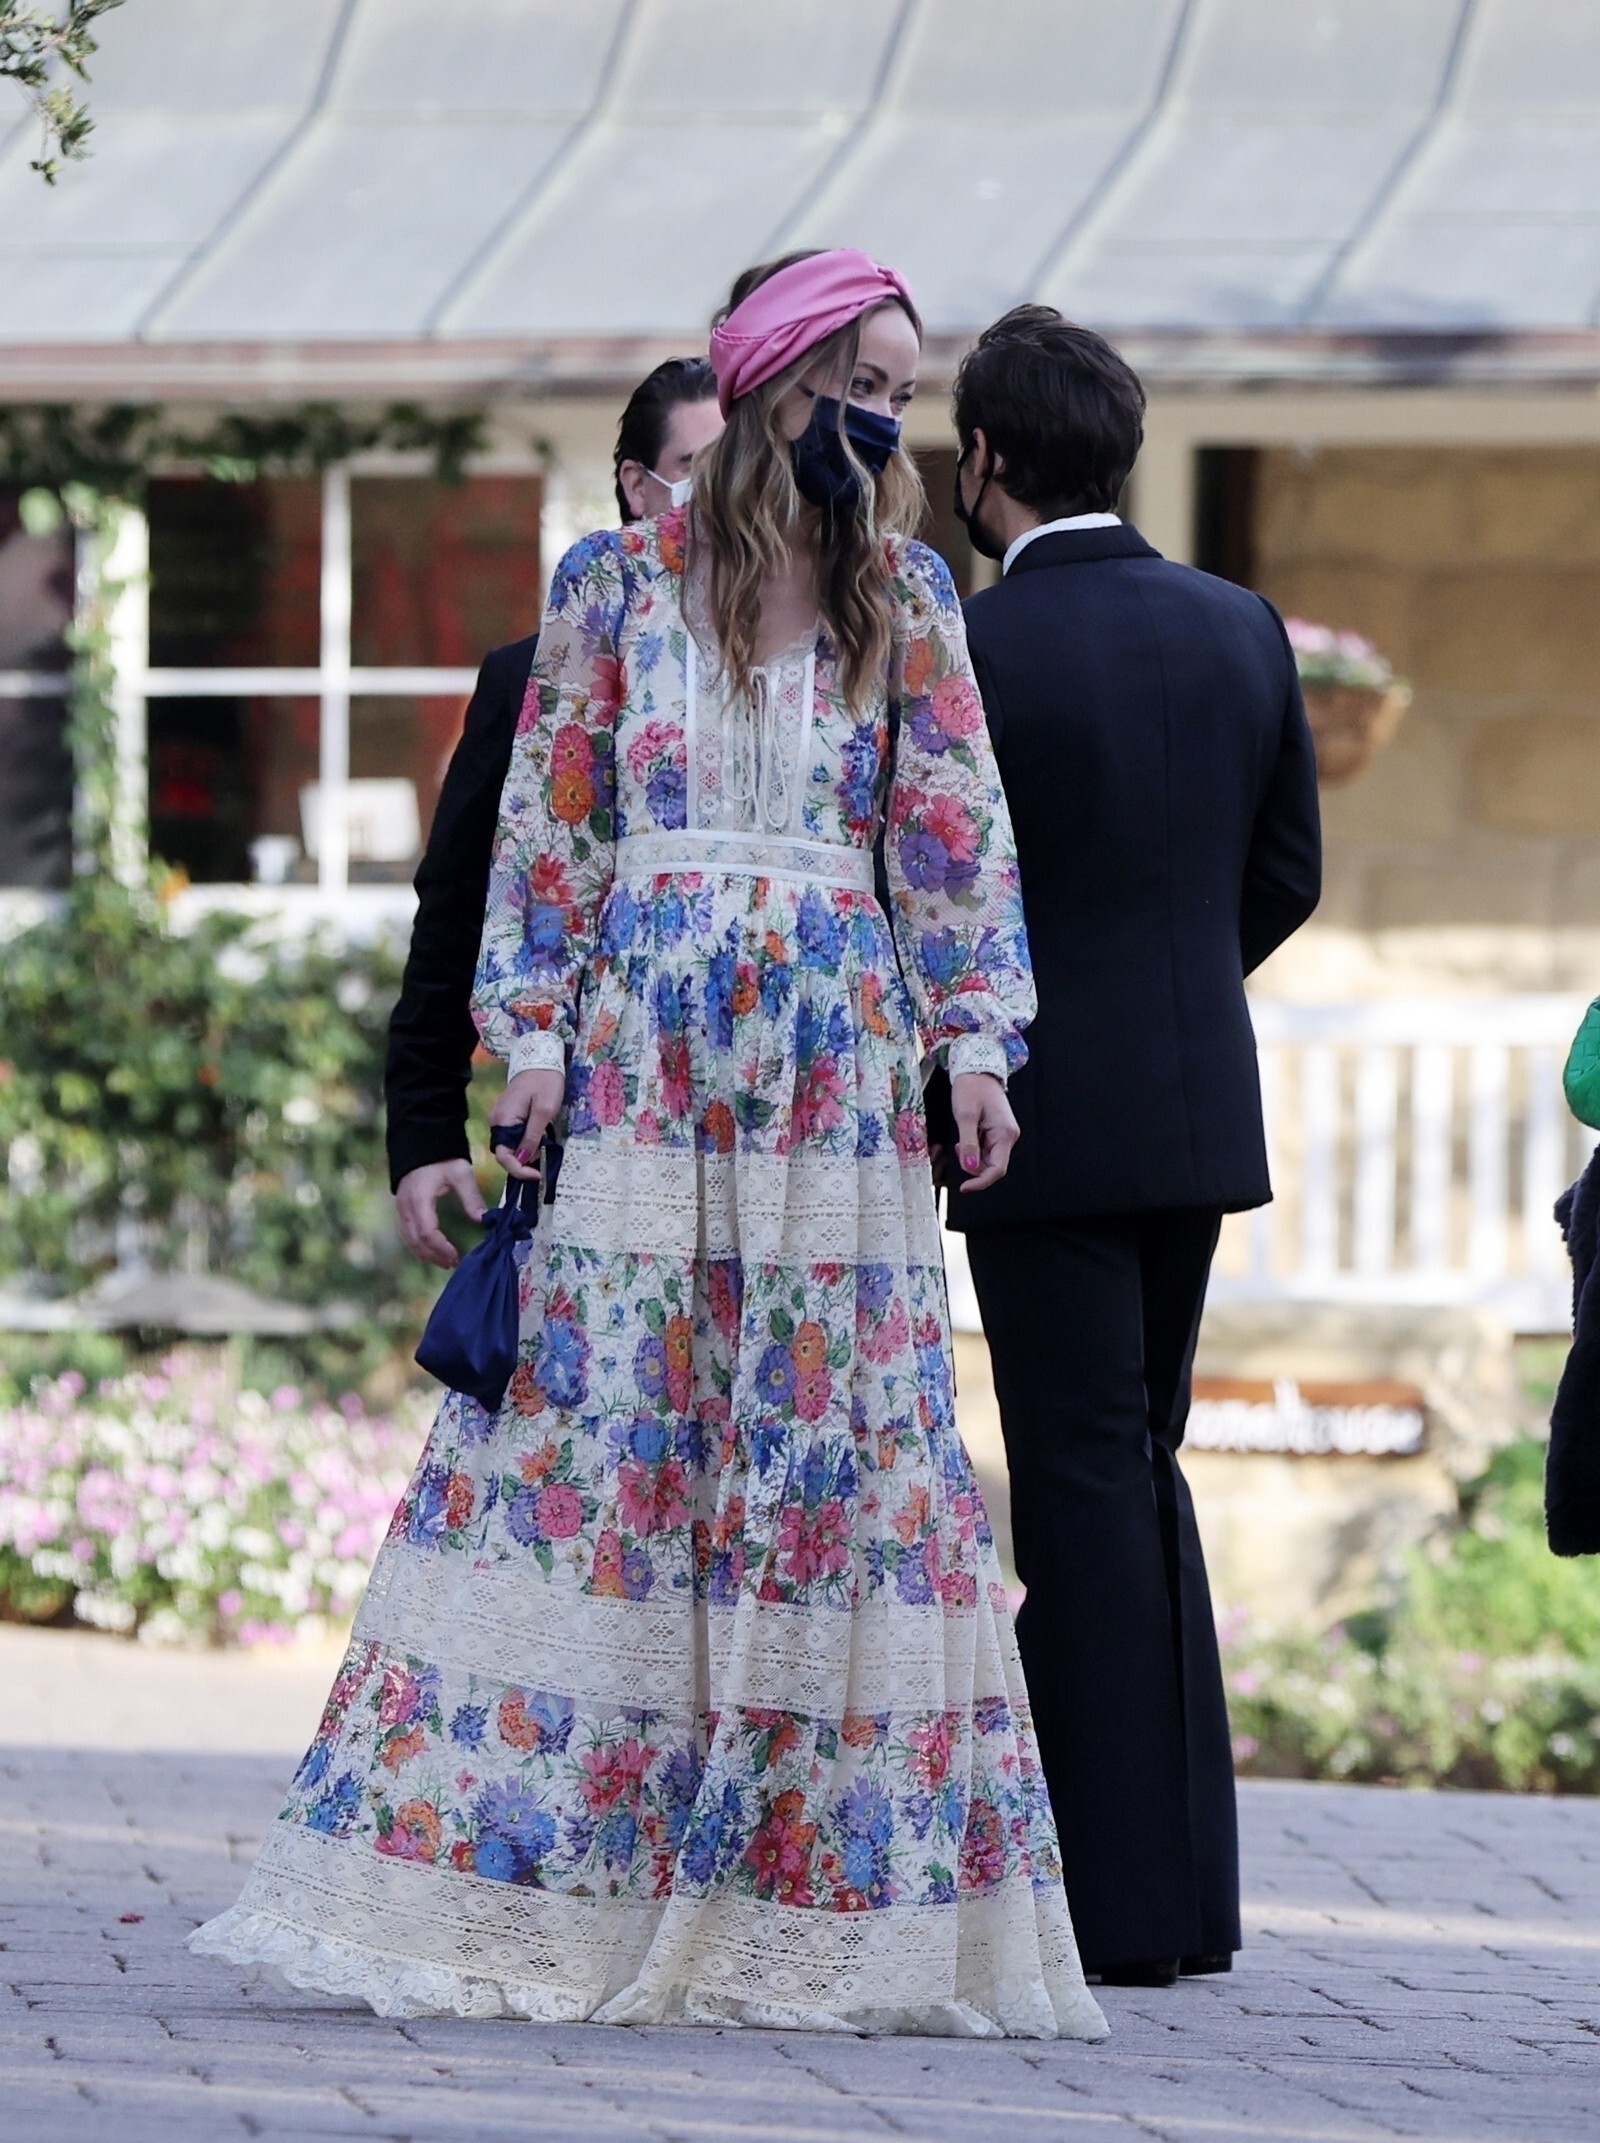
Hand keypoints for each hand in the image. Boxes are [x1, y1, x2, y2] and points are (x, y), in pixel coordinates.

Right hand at [394, 1159, 485, 1270]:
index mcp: (419, 1198)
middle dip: (434, 1255)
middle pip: (415, 1240)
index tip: (456, 1256)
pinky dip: (418, 1245)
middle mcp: (405, 1206)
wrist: (422, 1141)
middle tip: (453, 1263)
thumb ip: (472, 1198)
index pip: (427, 1232)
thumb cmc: (443, 1157)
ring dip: (425, 1253)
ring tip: (445, 1261)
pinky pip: (406, 1233)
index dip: (441, 1248)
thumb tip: (484, 1220)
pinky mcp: (401, 1208)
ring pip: (408, 1239)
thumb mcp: (461, 1174)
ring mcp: (400, 1207)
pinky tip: (432, 1251)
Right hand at [490, 1066, 565, 1181]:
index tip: (538, 1175)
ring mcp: (501, 1118)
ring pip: (509, 1146)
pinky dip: (525, 1144)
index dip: (519, 1170)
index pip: (503, 1156)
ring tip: (544, 1154)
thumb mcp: (544, 1112)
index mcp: (502, 1120)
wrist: (542, 1059)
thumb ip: (532, 1137)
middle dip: (523, 1164)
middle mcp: (496, 1121)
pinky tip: (539, 1143)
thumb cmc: (545, 1082)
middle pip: (505, 1153)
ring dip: (525, 1154)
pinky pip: (513, 1136)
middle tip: (543, 1165)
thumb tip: (523, 1160)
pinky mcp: (508, 1115)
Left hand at [950, 1071, 1018, 1192]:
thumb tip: (970, 1167)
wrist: (976, 1069)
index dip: (981, 1182)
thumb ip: (968, 1143)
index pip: (997, 1169)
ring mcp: (1003, 1134)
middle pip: (992, 1166)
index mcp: (1005, 1133)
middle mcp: (1008, 1136)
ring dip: (971, 1156)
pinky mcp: (996, 1132)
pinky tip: (966, 1136)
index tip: (964, 1188)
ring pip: (987, 1158)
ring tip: (961, 1139)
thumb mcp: (965, 1115)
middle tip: (958, 1149)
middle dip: (973, 1165)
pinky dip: (973, 1148)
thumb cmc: (972, 1087)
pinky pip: (985, 1149)